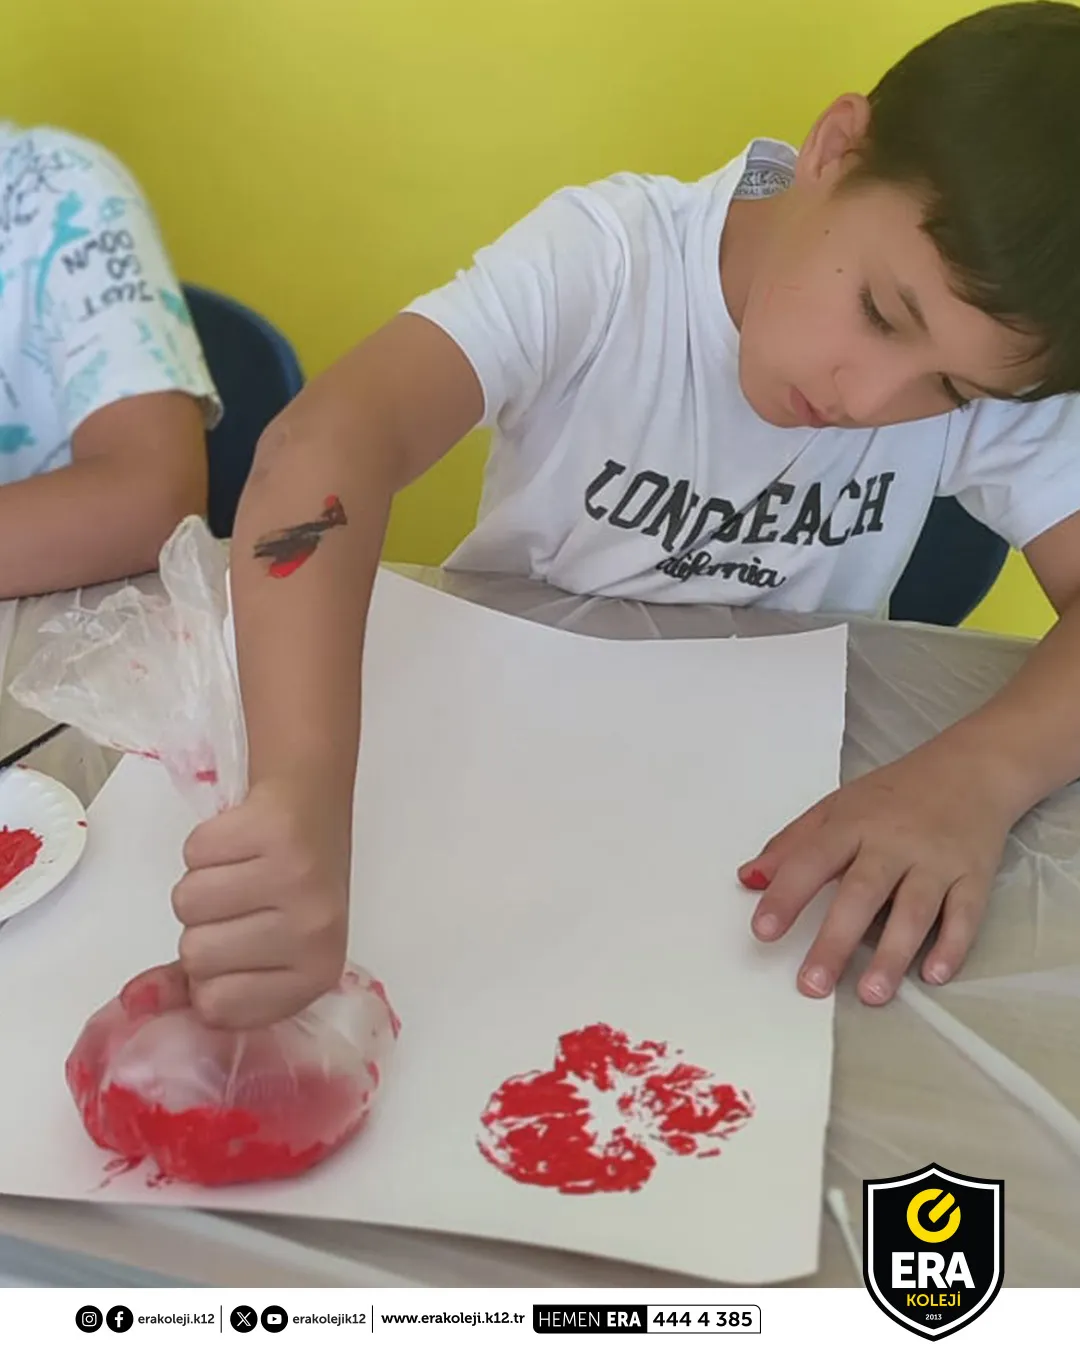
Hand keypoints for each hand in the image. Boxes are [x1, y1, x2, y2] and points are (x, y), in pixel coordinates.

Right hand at [170, 777, 351, 1029]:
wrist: (313, 808)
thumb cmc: (288, 885)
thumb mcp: (259, 948)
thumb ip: (199, 985)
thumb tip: (139, 999)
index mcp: (315, 973)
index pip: (217, 1007)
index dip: (208, 977)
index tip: (234, 946)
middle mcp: (313, 931)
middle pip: (195, 954)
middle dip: (203, 927)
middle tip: (241, 902)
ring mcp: (297, 879)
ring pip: (186, 902)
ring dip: (201, 884)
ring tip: (239, 871)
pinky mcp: (275, 830)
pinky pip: (194, 852)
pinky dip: (205, 845)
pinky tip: (241, 842)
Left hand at [737, 740, 1018, 1004]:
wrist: (970, 769)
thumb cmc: (894, 795)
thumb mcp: (836, 807)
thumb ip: (791, 845)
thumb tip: (748, 880)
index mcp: (853, 823)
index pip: (813, 860)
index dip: (787, 896)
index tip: (763, 931)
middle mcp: (894, 843)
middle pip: (862, 893)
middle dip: (836, 940)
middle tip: (813, 985)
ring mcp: (937, 860)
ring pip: (915, 910)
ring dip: (892, 954)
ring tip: (870, 995)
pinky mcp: (975, 876)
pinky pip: (965, 915)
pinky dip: (952, 945)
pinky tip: (932, 976)